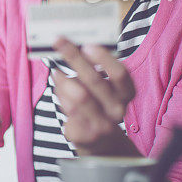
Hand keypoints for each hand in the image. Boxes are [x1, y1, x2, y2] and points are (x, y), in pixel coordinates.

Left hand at [51, 37, 140, 156]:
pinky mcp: (85, 134)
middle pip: (94, 81)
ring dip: (63, 79)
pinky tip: (59, 89)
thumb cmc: (98, 103)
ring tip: (56, 71)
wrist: (99, 140)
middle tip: (58, 41)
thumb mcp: (102, 87)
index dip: (104, 58)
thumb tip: (70, 45)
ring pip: (78, 95)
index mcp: (126, 93)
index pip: (120, 74)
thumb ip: (92, 69)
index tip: (87, 45)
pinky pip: (67, 108)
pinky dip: (60, 95)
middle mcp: (117, 109)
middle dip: (74, 57)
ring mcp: (102, 124)